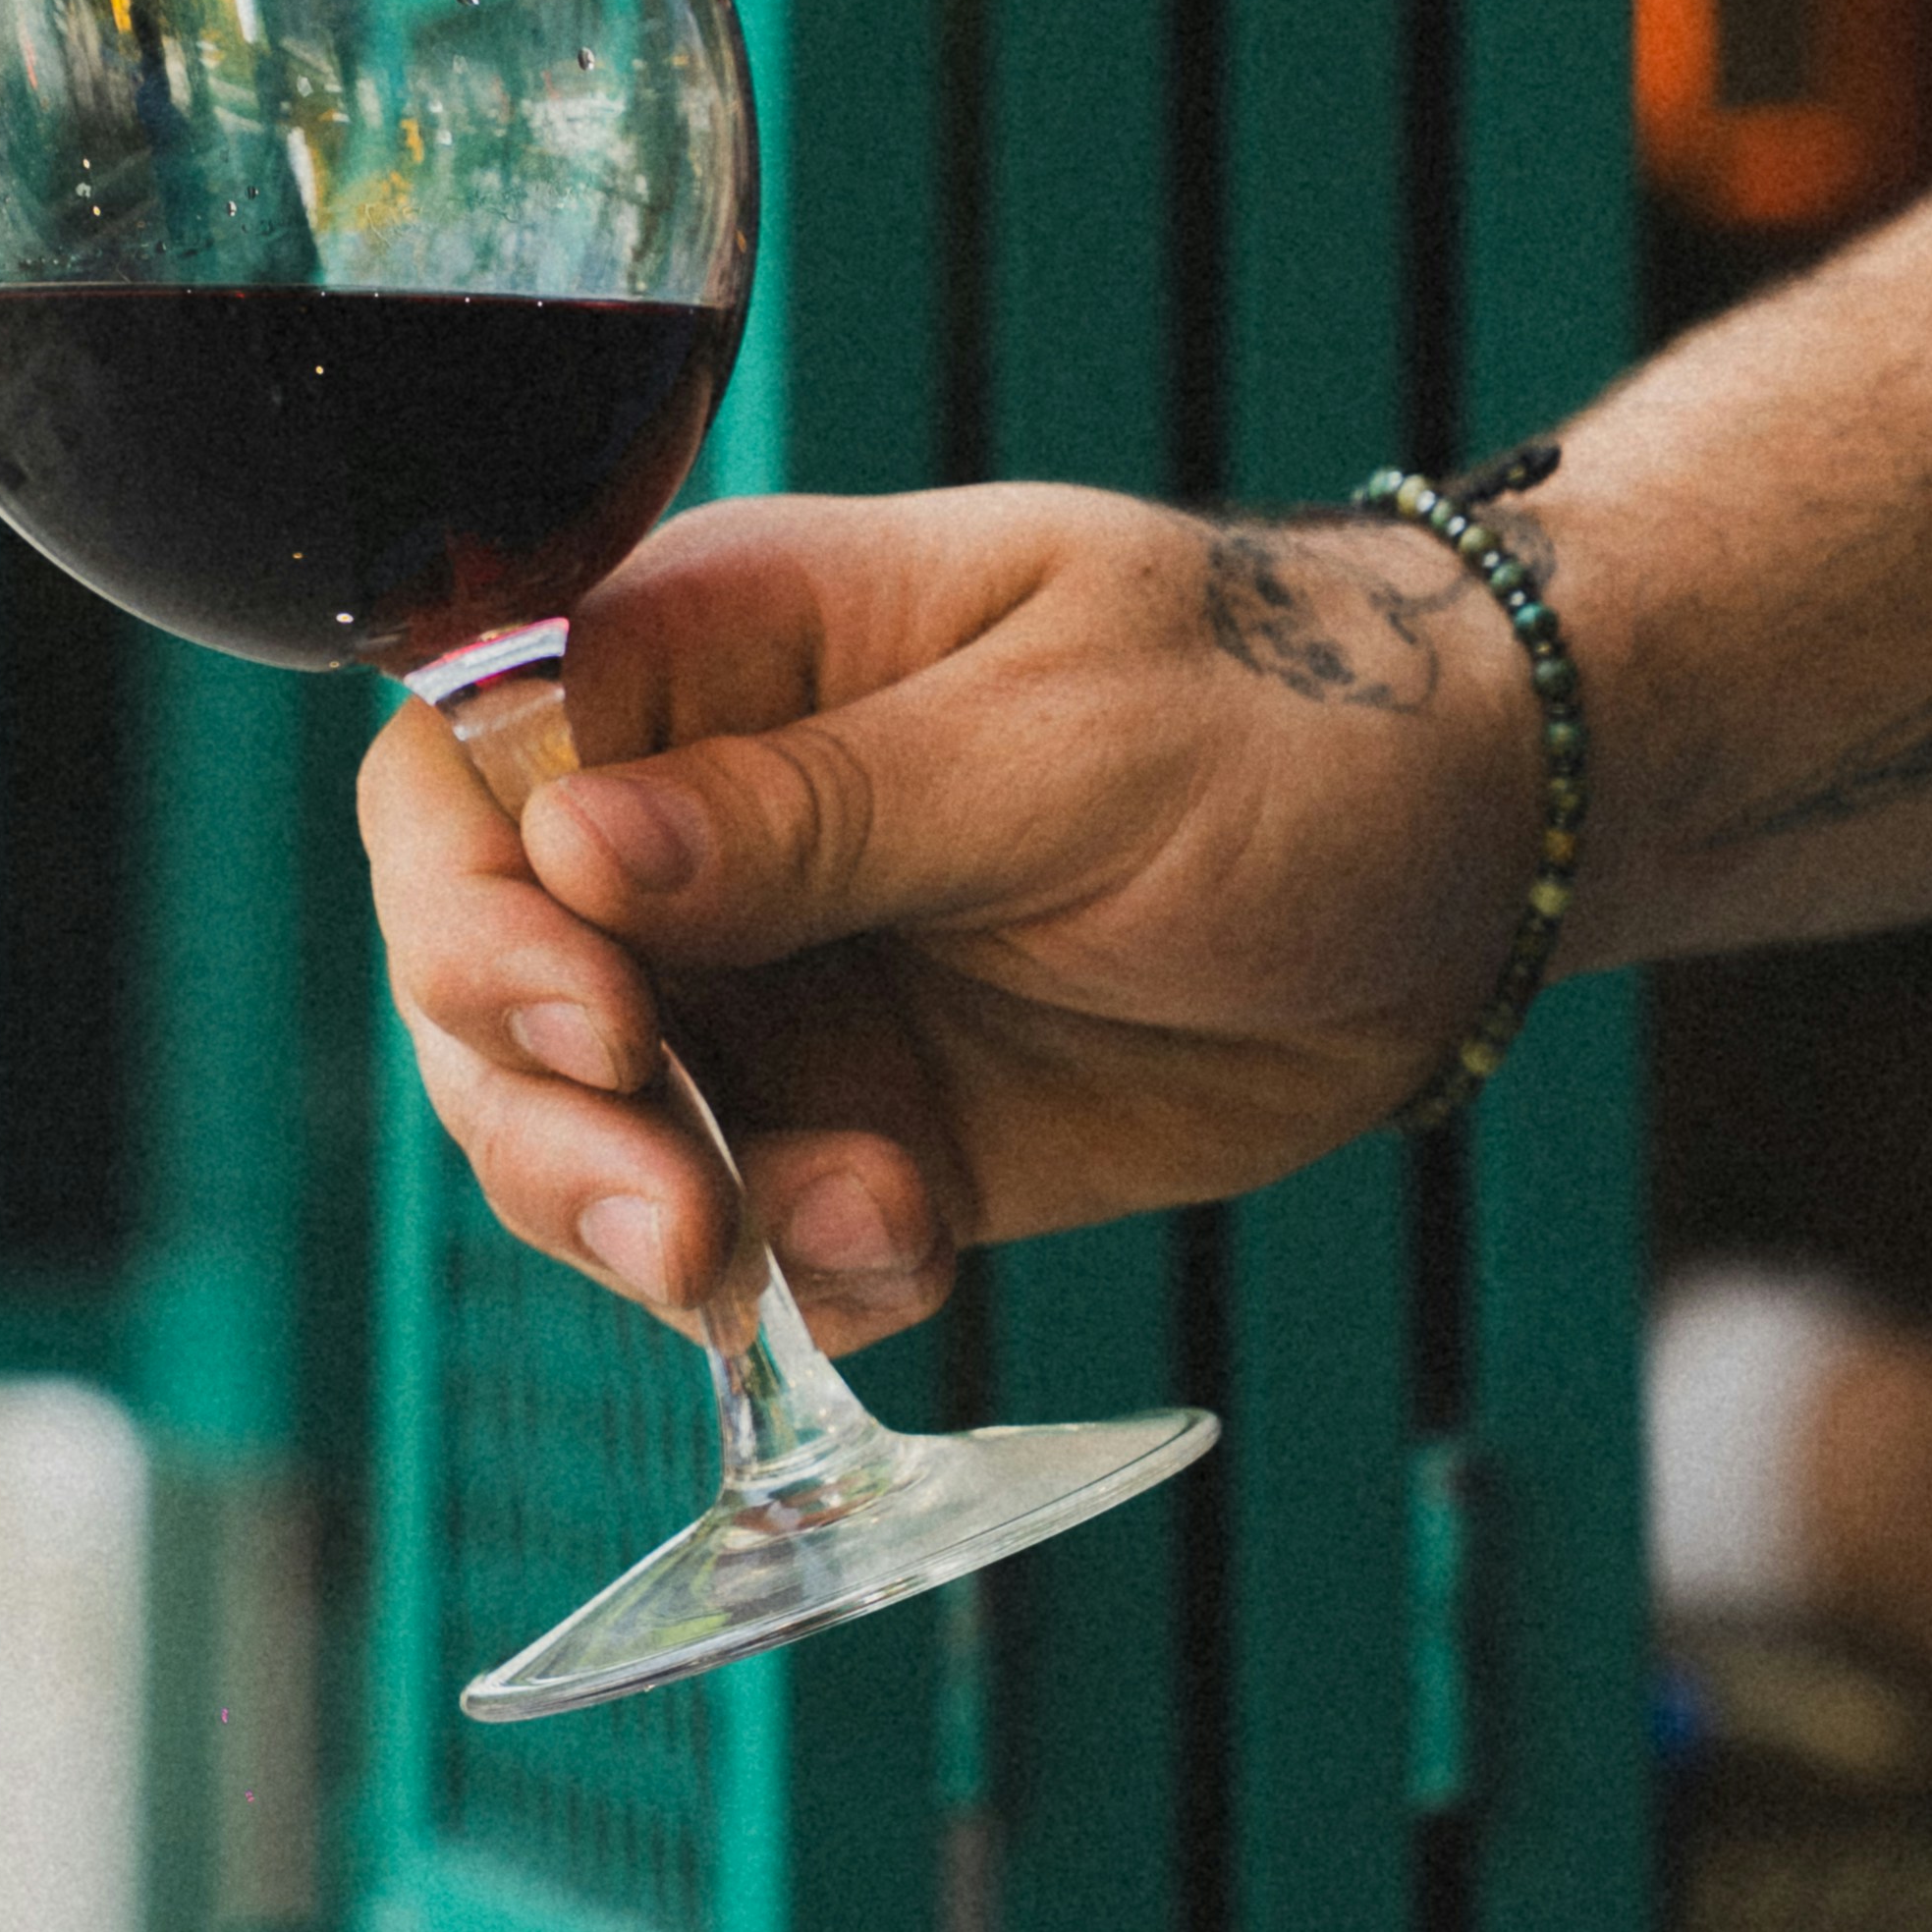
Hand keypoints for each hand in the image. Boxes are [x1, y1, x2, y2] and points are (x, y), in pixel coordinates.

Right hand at [357, 484, 1542, 1344]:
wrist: (1464, 861)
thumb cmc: (1287, 721)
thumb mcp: (1068, 741)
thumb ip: (819, 806)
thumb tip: (569, 845)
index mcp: (720, 653)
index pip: (467, 765)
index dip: (468, 907)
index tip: (592, 1020)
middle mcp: (696, 826)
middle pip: (476, 974)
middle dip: (539, 1111)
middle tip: (677, 1214)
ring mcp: (762, 986)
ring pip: (572, 1130)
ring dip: (646, 1220)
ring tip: (798, 1245)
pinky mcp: (845, 1126)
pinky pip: (735, 1237)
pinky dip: (796, 1278)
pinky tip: (921, 1251)